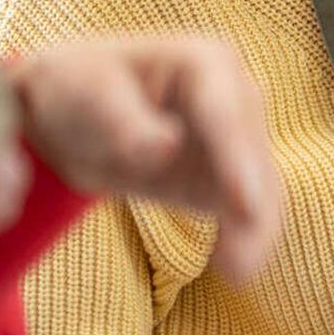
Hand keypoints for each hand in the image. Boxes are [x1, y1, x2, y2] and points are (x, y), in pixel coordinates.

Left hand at [9, 37, 282, 280]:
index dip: (238, 161)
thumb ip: (124, 122)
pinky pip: (252, 206)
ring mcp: (239, 136)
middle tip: (239, 262)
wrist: (72, 117)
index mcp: (206, 62)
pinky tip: (236, 269)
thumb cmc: (77, 90)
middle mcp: (237, 94)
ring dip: (256, 230)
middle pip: (252, 155)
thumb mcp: (86, 95)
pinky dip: (248, 237)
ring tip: (238, 272)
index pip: (226, 115)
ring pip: (262, 186)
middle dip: (252, 204)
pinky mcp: (233, 174)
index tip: (246, 206)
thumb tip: (164, 147)